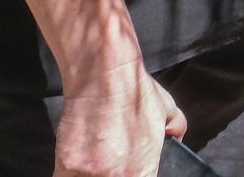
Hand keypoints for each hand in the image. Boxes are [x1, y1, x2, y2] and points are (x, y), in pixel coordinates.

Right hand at [54, 66, 185, 176]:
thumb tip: (176, 141)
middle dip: (109, 175)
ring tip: (92, 160)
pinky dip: (69, 172)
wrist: (106, 75)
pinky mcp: (67, 167)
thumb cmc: (135, 91)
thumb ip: (175, 131)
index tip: (123, 172)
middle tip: (106, 163)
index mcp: (144, 169)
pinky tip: (74, 162)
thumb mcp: (168, 110)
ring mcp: (91, 174)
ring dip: (89, 173)